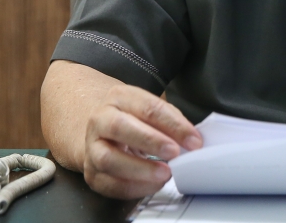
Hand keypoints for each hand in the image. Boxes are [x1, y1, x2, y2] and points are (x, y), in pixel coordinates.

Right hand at [83, 84, 201, 198]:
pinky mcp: (91, 173)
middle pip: (120, 127)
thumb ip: (171, 121)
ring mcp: (92, 147)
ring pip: (108, 159)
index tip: (194, 141)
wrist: (102, 132)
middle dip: (150, 141)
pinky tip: (152, 185)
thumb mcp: (151, 110)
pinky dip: (133, 187)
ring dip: (140, 169)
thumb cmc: (134, 120)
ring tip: (165, 173)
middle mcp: (100, 120)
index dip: (173, 124)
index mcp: (119, 97)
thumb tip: (193, 140)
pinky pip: (109, 184)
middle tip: (174, 153)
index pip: (148, 107)